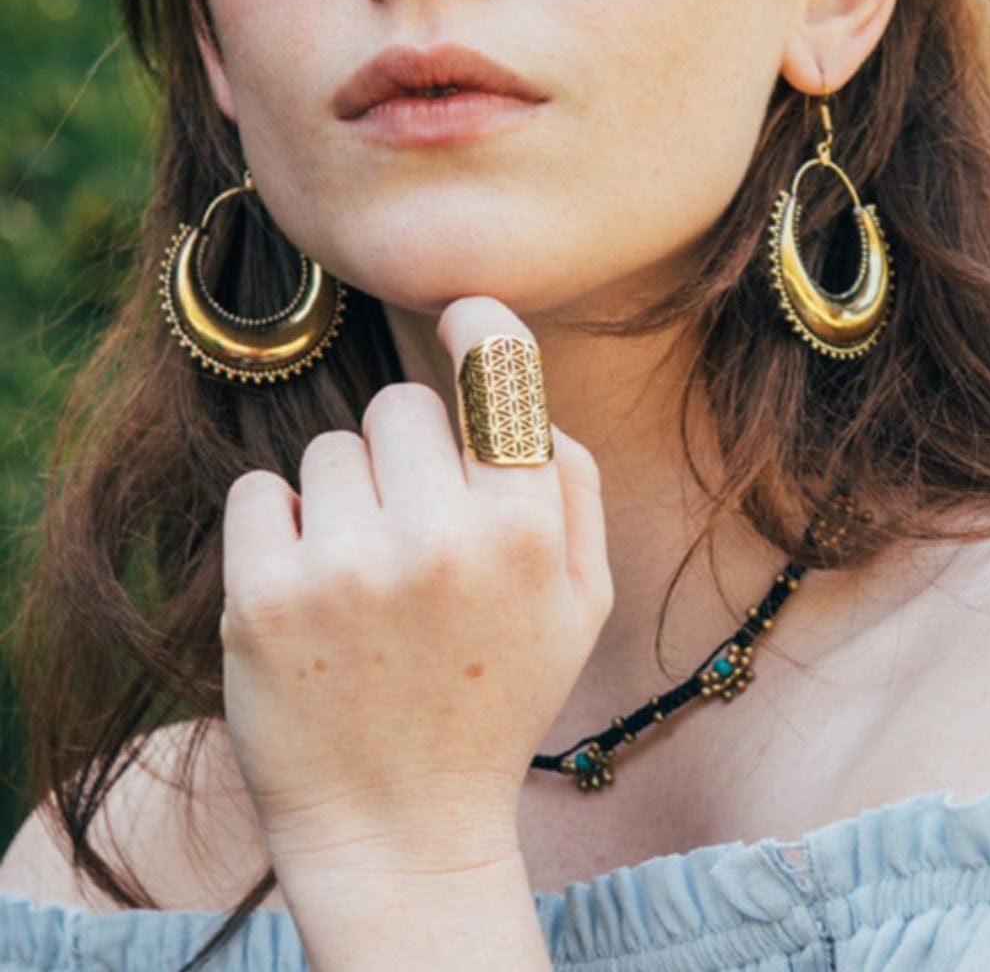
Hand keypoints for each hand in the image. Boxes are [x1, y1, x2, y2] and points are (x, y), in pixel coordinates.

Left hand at [220, 296, 612, 877]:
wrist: (398, 824)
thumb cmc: (496, 703)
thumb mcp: (580, 608)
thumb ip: (573, 490)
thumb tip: (524, 397)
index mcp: (527, 535)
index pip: (499, 372)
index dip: (479, 326)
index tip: (460, 314)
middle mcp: (439, 539)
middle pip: (400, 405)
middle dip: (408, 454)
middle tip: (413, 532)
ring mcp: (345, 567)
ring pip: (330, 448)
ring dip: (345, 499)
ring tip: (364, 581)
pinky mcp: (262, 597)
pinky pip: (260, 490)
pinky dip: (280, 527)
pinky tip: (309, 591)